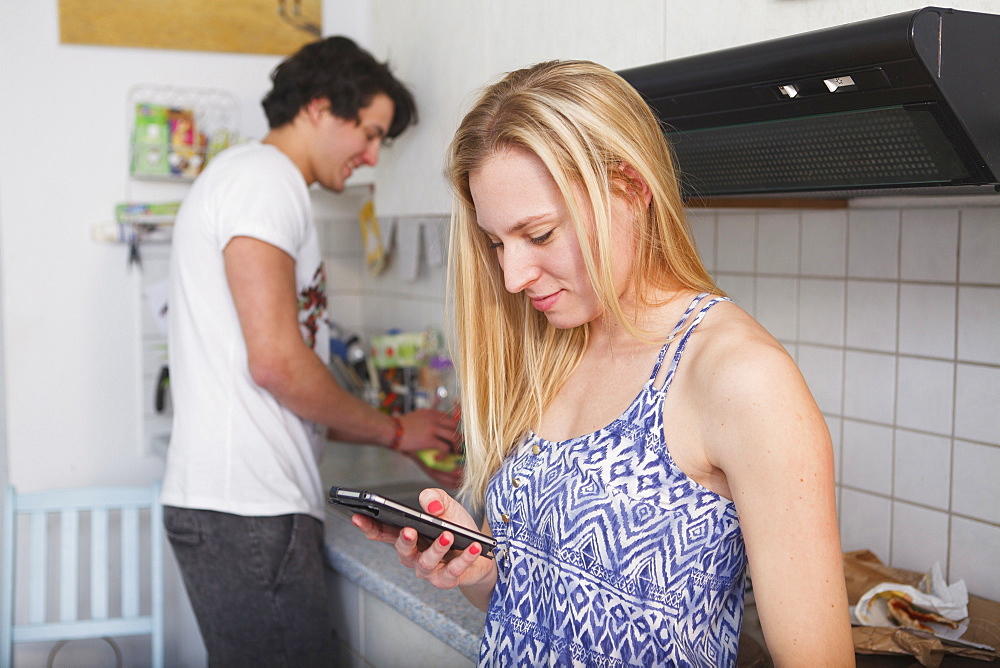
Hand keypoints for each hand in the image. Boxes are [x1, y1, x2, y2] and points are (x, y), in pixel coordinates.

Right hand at [351, 488, 495, 592]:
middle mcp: (413, 555)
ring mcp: (429, 570)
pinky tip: (472, 546)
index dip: (368, 526)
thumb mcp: (446, 505)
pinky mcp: (447, 579)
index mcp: (407, 536)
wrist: (480, 551)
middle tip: (409, 530)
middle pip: (402, 551)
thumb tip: (430, 505)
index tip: (358, 517)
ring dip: (436, 549)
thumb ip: (434, 497)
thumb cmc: (457, 527)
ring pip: (426, 562)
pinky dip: (464, 559)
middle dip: (404, 541)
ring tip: (447, 535)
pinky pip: (453, 571)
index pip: (382, 532)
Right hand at [395, 408, 460, 454]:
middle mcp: (435, 419)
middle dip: (460, 437)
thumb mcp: (417, 417)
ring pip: (454, 437)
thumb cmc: (399, 427)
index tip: (455, 438)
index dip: (456, 430)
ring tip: (453, 454)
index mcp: (432, 413)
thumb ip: (427, 420)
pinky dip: (445, 455)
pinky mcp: (429, 439)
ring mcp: (433, 428)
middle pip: (456, 427)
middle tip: (458, 447)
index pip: (452, 419)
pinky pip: (445, 447)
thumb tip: (433, 428)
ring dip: (456, 447)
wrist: (389, 429)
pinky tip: (439, 458)